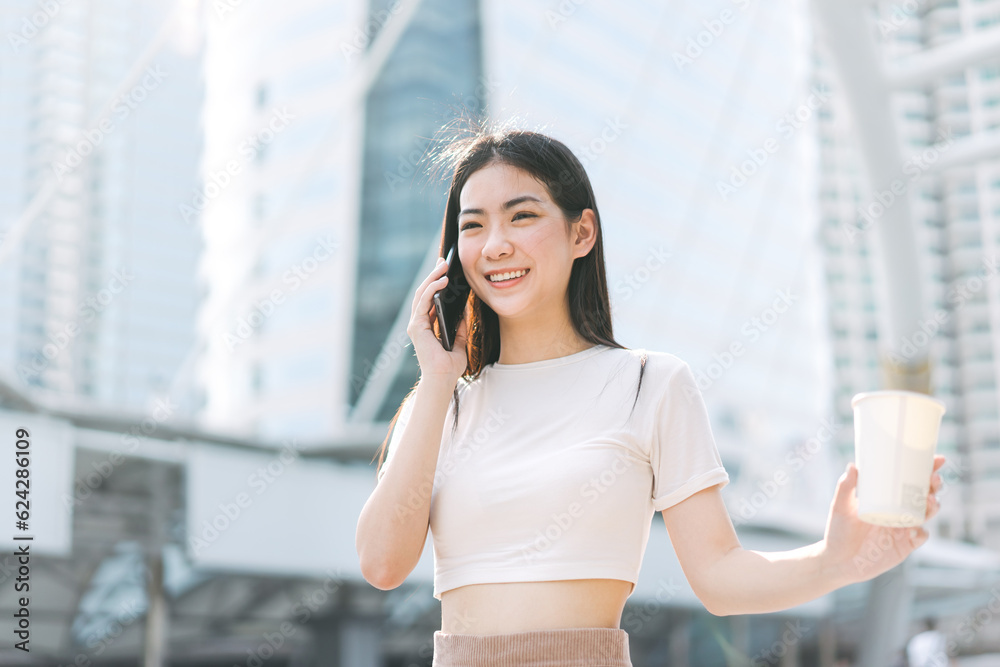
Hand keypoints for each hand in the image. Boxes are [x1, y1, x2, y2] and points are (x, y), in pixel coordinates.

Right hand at [406, 256, 469, 384]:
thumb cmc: (450, 366)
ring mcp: (416, 324)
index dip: (435, 283)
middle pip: (424, 293)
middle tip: (443, 261)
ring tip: (443, 266)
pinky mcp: (417, 326)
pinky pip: (423, 302)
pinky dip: (431, 289)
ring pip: (421, 294)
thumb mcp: (460, 342)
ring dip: (432, 278)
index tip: (444, 269)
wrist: (443, 379)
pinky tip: (442, 281)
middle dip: (433, 275)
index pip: (429, 299)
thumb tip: (464, 311)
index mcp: (426, 326)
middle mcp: (419, 323)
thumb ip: (460, 327)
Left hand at [820, 454, 945, 586]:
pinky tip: (915, 529)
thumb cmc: (838, 530)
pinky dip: (921, 532)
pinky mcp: (905, 546)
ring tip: (929, 500)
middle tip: (933, 478)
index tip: (937, 459)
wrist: (839, 561)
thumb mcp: (840, 506)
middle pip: (925, 494)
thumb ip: (845, 487)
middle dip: (934, 485)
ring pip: (927, 513)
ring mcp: (904, 528)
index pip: (910, 479)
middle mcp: (900, 510)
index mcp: (888, 497)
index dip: (927, 469)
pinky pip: (921, 536)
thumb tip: (853, 465)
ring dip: (933, 505)